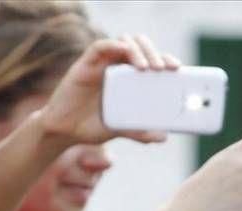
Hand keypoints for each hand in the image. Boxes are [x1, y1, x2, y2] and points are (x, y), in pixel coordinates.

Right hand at [39, 34, 179, 144]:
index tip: (176, 68)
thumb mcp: (120, 130)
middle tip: (164, 68)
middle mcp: (115, 66)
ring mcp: (101, 63)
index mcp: (127, 78)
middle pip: (139, 46)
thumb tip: (163, 137)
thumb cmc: (91, 127)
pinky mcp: (85, 64)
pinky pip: (101, 47)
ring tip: (147, 67)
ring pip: (123, 42)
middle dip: (154, 53)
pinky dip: (115, 46)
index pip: (149, 60)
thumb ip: (139, 132)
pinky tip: (125, 52)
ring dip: (138, 50)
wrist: (65, 132)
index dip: (164, 59)